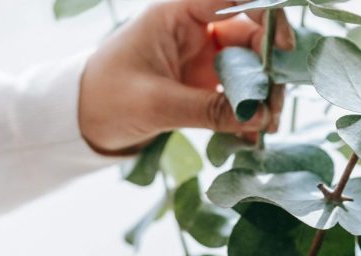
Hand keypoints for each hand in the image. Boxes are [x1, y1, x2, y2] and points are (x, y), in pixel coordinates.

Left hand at [79, 0, 293, 152]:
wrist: (78, 121)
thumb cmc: (104, 99)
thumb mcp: (156, 105)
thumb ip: (208, 110)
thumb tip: (260, 117)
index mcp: (177, 14)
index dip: (266, 14)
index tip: (282, 49)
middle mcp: (193, 29)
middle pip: (249, 35)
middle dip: (268, 68)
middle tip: (275, 106)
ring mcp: (199, 57)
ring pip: (247, 66)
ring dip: (261, 94)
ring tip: (267, 125)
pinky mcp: (200, 84)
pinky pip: (234, 92)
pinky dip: (246, 111)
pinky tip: (253, 135)